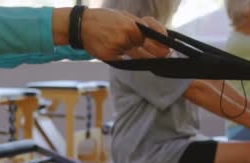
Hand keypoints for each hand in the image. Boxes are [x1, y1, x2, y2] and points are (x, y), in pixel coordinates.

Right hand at [51, 8, 168, 60]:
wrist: (81, 25)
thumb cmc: (104, 19)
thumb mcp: (124, 15)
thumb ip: (140, 26)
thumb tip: (158, 38)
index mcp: (131, 25)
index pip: (151, 39)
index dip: (161, 45)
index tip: (168, 49)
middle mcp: (125, 38)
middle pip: (146, 51)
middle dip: (156, 54)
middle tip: (163, 55)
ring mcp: (117, 49)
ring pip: (134, 56)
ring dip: (137, 53)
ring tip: (125, 44)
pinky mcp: (109, 57)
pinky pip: (123, 60)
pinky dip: (123, 56)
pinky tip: (114, 47)